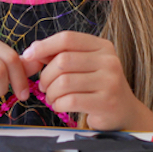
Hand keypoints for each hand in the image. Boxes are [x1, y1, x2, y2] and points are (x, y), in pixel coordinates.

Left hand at [23, 31, 152, 130]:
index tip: (29, 56)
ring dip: (51, 93)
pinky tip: (60, 106)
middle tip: (44, 87)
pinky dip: (58, 104)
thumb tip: (30, 52)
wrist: (123, 112)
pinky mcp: (106, 102)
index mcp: (102, 46)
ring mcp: (110, 81)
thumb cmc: (96, 87)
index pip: (68, 38)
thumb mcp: (82, 66)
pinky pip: (70, 100)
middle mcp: (109, 60)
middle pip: (63, 61)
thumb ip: (58, 57)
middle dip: (46, 76)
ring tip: (53, 98)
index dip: (44, 46)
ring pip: (64, 82)